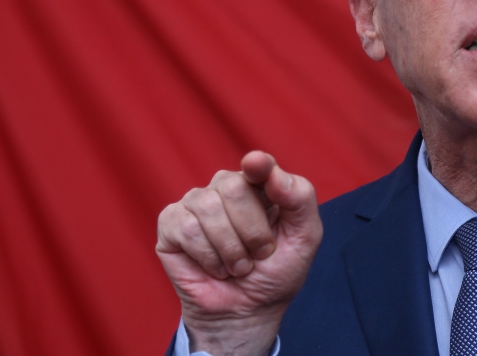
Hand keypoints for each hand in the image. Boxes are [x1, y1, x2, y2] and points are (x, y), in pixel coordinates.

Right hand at [156, 151, 321, 355]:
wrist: (247, 312)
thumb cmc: (276, 273)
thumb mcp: (305, 238)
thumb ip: (300, 199)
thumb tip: (273, 172)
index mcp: (260, 185)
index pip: (259, 164)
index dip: (258, 165)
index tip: (256, 164)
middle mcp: (226, 187)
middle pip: (233, 186)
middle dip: (252, 232)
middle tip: (257, 255)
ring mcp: (196, 203)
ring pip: (208, 208)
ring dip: (230, 249)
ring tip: (237, 265)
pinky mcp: (171, 223)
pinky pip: (186, 228)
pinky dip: (207, 256)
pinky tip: (214, 267)